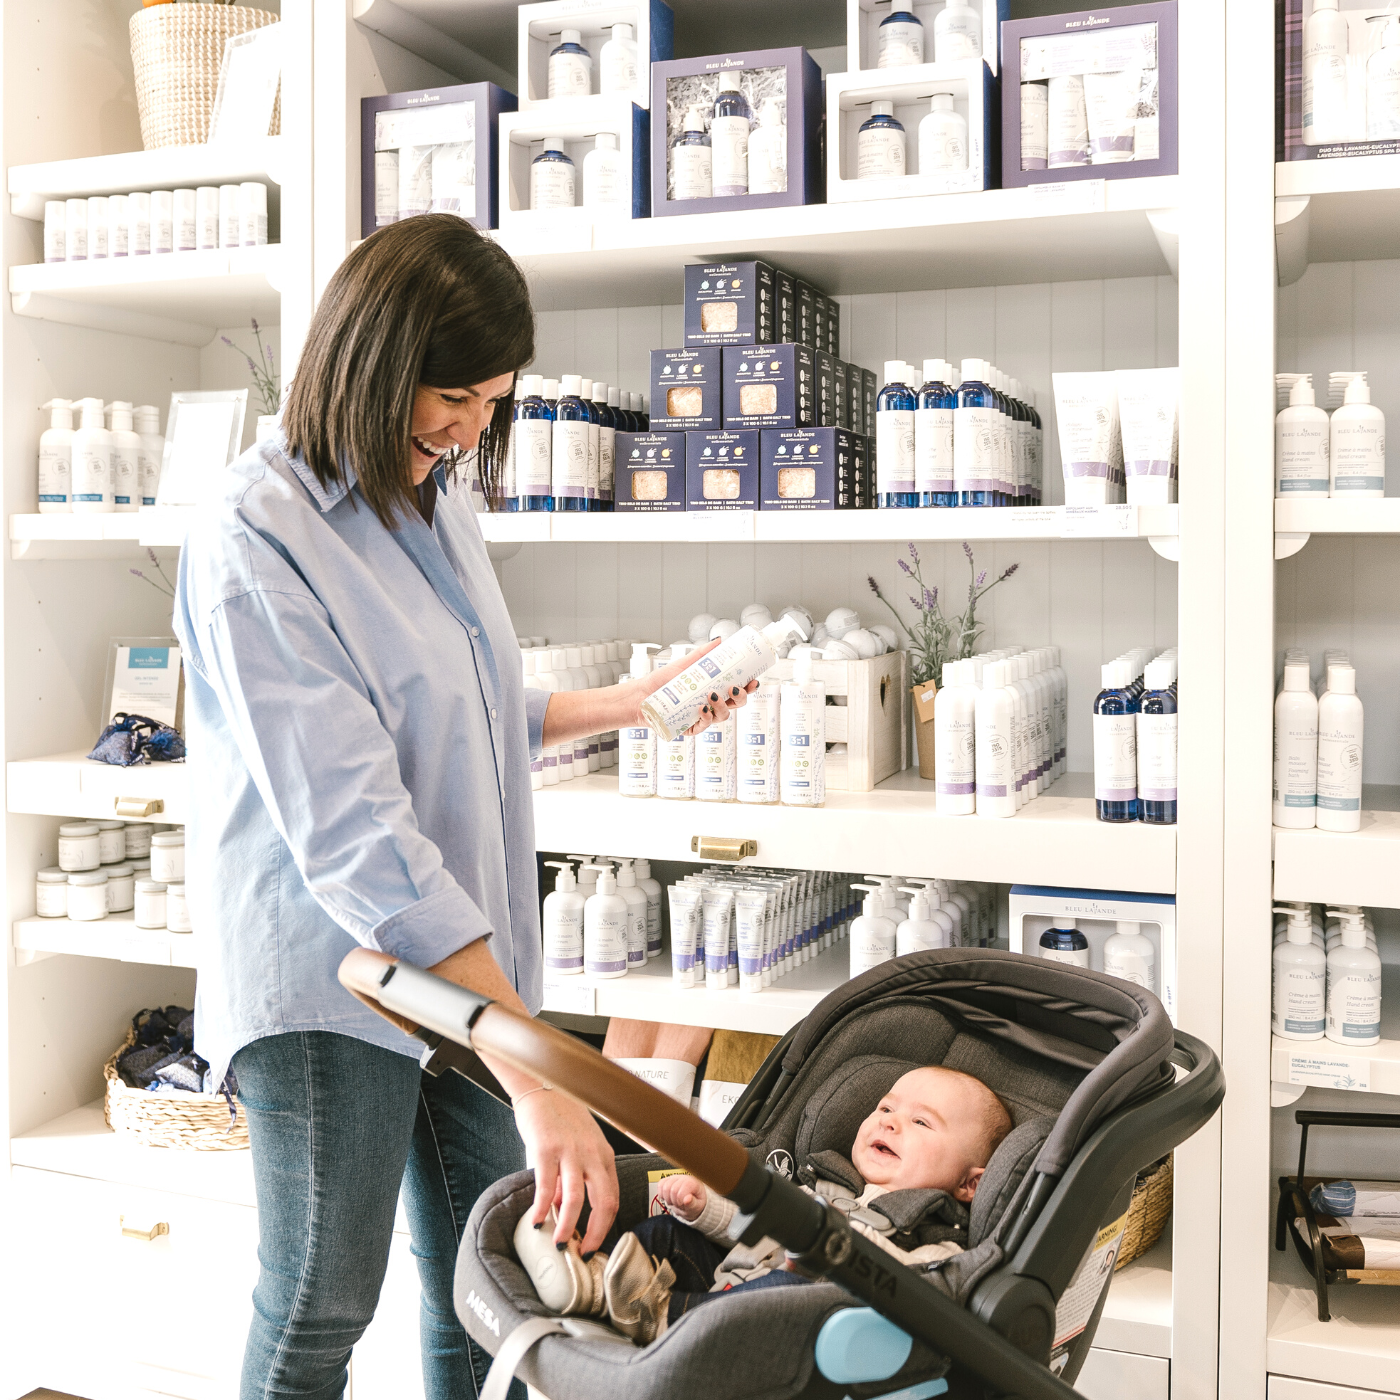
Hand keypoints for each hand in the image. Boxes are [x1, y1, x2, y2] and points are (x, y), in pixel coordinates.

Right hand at [515, 1088, 619, 1253]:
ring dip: (567, 1227)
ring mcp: (570, 1151)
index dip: (605, 1227)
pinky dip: (541, 1208)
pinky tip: (535, 1220)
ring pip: (574, 1200)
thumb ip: (576, 1176)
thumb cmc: (563, 1116)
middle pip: (603, 1203)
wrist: (544, 1086)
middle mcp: (592, 1154)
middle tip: (582, 1252)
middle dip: (594, 1234)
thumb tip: (561, 1209)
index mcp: (604, 1155)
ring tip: (559, 1242)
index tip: (593, 1243)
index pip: (613, 1198)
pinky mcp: (546, 1149)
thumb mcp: (580, 1146)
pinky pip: (545, 1187)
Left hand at [626, 638, 759, 736]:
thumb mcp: (684, 665)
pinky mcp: (689, 728)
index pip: (737, 690)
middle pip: (735, 705)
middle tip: (735, 688)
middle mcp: (710, 706)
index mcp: (713, 690)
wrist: (640, 696)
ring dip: (722, 706)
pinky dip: (705, 719)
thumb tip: (719, 641)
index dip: (748, 687)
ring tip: (712, 695)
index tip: (753, 679)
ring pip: (722, 717)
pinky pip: (703, 727)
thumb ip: (701, 654)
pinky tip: (702, 709)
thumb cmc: (662, 682)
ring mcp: (701, 718)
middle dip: (741, 698)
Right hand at [655, 1173, 706, 1221]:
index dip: (680, 1201)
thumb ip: (693, 1204)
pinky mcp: (667, 1179)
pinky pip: (660, 1185)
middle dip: (674, 1201)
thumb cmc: (695, 1203)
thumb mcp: (697, 1207)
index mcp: (693, 1183)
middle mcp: (684, 1177)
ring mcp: (675, 1177)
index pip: (681, 1191)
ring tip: (675, 1201)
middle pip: (672, 1190)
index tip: (683, 1204)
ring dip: (668, 1198)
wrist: (691, 1200)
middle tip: (679, 1204)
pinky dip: (662, 1194)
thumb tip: (687, 1199)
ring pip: (664, 1187)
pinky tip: (669, 1197)